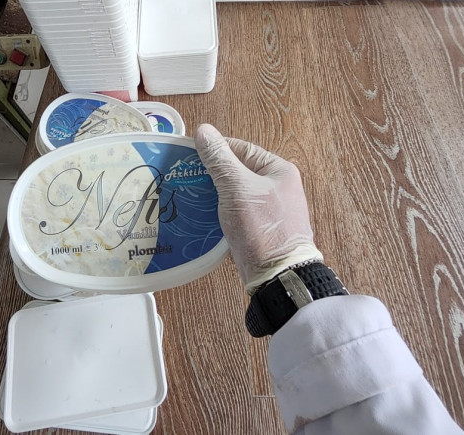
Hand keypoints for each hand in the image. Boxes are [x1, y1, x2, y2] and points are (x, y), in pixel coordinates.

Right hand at [194, 124, 322, 293]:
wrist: (277, 275)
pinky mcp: (261, 229)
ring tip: (190, 196)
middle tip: (185, 177)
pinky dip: (221, 212)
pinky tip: (203, 216)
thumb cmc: (261, 227)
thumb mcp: (237, 188)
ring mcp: (270, 210)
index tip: (189, 153)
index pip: (241, 149)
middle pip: (237, 171)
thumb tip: (203, 130)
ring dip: (214, 195)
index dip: (214, 149)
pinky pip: (237, 213)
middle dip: (212, 174)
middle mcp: (277, 187)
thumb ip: (219, 159)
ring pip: (235, 194)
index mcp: (278, 170)